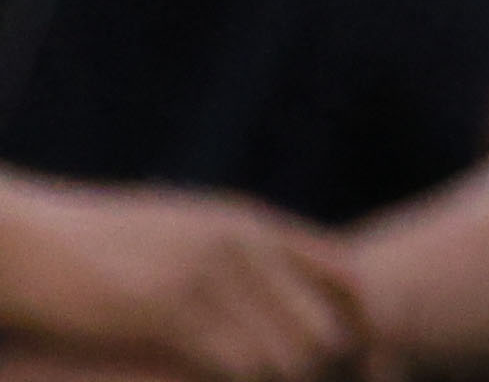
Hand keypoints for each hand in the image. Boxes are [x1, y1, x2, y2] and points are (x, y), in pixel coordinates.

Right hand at [0, 180, 373, 381]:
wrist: (29, 240)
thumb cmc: (95, 245)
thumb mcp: (179, 233)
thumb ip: (229, 252)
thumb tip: (264, 292)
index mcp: (251, 224)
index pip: (344, 272)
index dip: (353, 322)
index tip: (345, 358)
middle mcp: (244, 244)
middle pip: (324, 324)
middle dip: (316, 367)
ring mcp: (211, 274)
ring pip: (285, 355)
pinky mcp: (171, 308)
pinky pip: (237, 365)